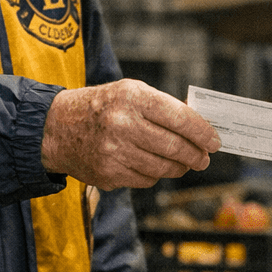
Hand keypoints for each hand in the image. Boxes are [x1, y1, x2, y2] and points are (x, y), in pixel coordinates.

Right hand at [42, 79, 219, 190]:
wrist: (56, 128)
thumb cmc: (101, 107)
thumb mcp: (130, 92)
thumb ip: (163, 106)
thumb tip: (199, 125)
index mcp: (132, 98)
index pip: (179, 117)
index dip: (202, 132)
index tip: (214, 141)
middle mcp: (123, 124)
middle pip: (174, 147)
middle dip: (196, 155)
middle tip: (204, 158)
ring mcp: (114, 152)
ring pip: (163, 167)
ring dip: (179, 167)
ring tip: (184, 163)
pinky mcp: (108, 174)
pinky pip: (146, 179)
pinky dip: (156, 174)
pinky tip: (155, 166)